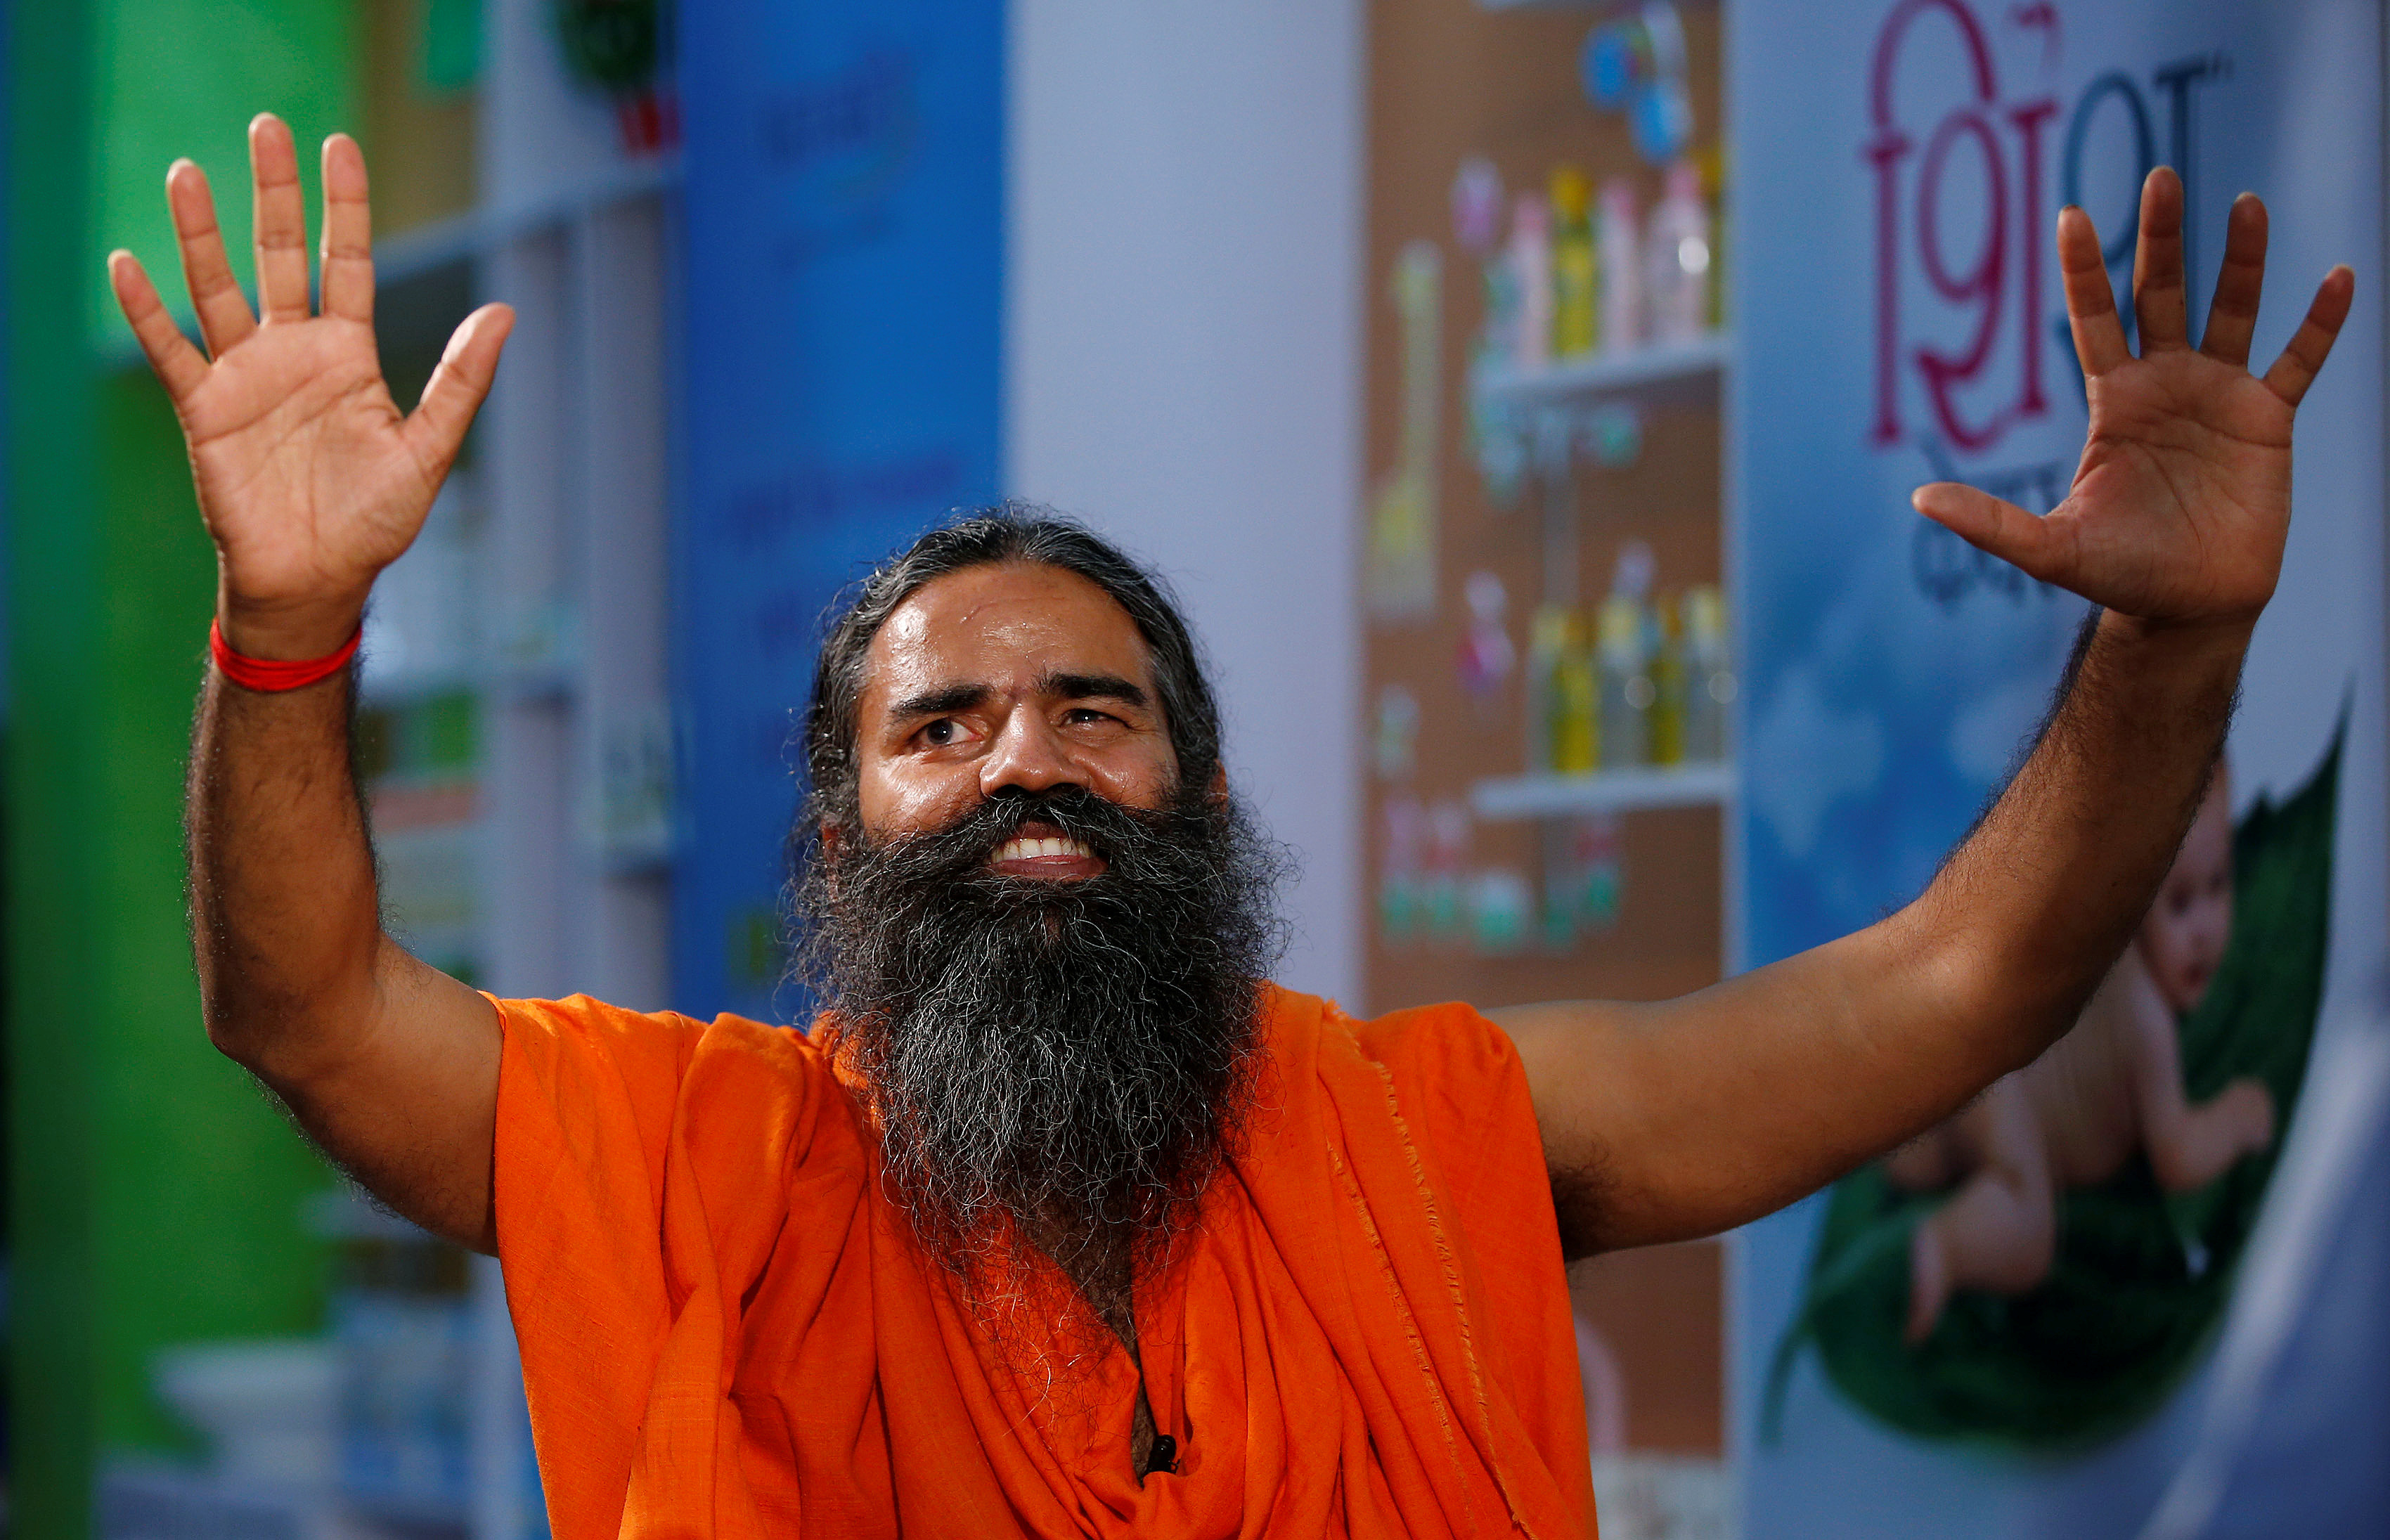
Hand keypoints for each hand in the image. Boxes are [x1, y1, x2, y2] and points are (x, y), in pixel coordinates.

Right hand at [110, 114, 513, 657]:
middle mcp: (293, 352)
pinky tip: (128, 264)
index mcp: (347, 354)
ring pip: (217, 288)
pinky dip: (147, 311)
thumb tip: (505, 312)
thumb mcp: (428, 448)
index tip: (339, 146)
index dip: (344, 206)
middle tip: (266, 126)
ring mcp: (244, 376)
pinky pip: (170, 351)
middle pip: (280, 255)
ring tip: (188, 172)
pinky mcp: (203, 410)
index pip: (346, 261)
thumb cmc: (374, 519)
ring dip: (201, 233)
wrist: (317, 578)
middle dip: (274, 194)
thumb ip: (461, 381)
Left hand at [1913, 168, 2352, 633]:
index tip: (2070, 212)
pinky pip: (2298, 360)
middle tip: (2161, 177)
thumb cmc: (2119, 574)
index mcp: (2114, 401)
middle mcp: (2165, 384)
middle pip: (2161, 294)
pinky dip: (2321, 323)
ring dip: (2243, 259)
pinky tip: (2341, 276)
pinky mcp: (2269, 420)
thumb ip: (1990, 522)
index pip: (2095, 319)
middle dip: (2161, 238)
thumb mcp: (2049, 547)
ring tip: (2247, 203)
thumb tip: (1920, 501)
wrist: (2188, 606)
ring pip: (2232, 310)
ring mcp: (2219, 396)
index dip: (2083, 269)